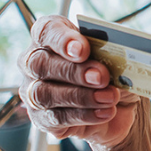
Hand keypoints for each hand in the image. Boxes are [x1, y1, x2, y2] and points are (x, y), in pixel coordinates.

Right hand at [19, 15, 142, 150]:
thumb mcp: (117, 59)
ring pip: (44, 93)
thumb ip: (112, 54)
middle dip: (74, 71)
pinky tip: (105, 112)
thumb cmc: (112, 72)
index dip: (62, 40)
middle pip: (40, 64)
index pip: (46, 31)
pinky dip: (83, 115)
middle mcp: (34, 62)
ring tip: (109, 97)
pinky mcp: (41, 119)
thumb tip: (117, 59)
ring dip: (80, 96)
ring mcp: (32, 92)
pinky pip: (55, 118)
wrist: (118, 106)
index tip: (83, 49)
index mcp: (51, 36)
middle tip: (101, 77)